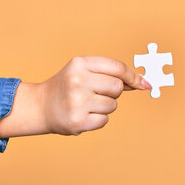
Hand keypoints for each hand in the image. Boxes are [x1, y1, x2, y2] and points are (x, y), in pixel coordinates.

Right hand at [0, 56, 150, 137]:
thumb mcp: (84, 71)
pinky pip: (105, 120)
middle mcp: (78, 81)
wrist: (40, 107)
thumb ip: (111, 74)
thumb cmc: (67, 86)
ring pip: (113, 105)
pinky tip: (84, 115)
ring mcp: (77, 102)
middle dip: (113, 92)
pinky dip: (98, 119)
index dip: (133, 77)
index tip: (144, 84)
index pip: (117, 68)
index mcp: (80, 63)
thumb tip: (142, 82)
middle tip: (97, 93)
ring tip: (87, 104)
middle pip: (118, 88)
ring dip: (105, 106)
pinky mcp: (78, 121)